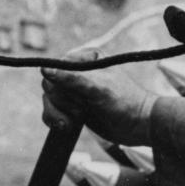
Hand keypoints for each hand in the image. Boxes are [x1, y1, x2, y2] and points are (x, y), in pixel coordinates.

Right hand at [41, 60, 157, 146]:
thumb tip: (45, 69)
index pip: (55, 67)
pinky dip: (56, 120)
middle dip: (62, 102)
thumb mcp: (98, 88)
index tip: (76, 96)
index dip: (60, 84)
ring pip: (49, 100)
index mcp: (85, 59)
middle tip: (81, 110)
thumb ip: (72, 78)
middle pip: (50, 85)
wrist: (140, 126)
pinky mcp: (73, 108)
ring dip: (58, 114)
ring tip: (75, 121)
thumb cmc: (125, 103)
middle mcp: (77, 73)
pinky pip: (52, 112)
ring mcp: (75, 92)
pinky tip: (69, 126)